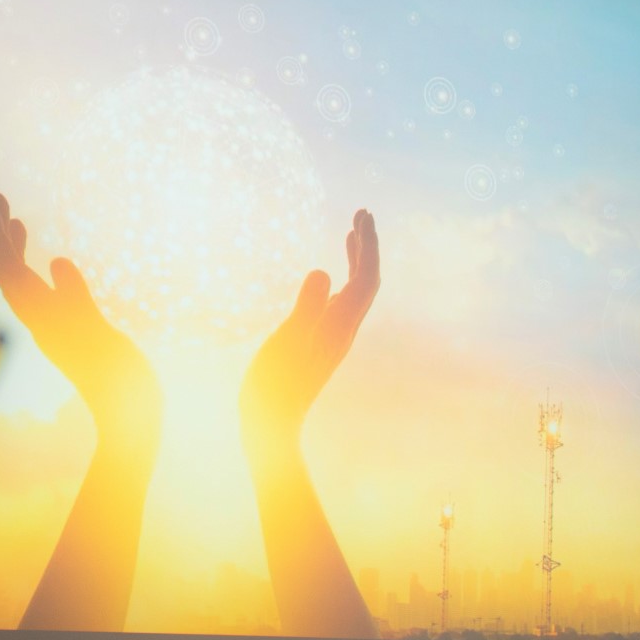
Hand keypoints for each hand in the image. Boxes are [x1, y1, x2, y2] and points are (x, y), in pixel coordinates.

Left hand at [0, 191, 159, 432]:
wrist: (127, 416)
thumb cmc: (115, 375)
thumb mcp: (96, 330)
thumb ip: (75, 297)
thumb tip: (55, 261)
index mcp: (41, 315)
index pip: (6, 268)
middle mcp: (40, 319)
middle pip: (6, 271)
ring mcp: (53, 326)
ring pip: (21, 283)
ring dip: (13, 250)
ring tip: (14, 220)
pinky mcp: (69, 332)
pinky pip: (42, 296)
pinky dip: (38, 271)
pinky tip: (48, 262)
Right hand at [241, 209, 378, 450]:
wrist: (272, 426)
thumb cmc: (274, 386)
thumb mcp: (287, 341)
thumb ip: (306, 307)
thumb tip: (324, 270)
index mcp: (340, 326)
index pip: (366, 278)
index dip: (368, 245)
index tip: (363, 215)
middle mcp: (343, 330)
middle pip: (367, 281)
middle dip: (367, 246)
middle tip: (362, 213)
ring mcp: (333, 337)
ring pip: (356, 292)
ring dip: (357, 261)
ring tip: (352, 234)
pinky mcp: (319, 344)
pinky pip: (340, 304)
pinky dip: (341, 280)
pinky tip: (330, 277)